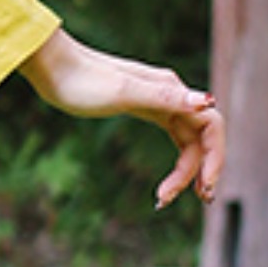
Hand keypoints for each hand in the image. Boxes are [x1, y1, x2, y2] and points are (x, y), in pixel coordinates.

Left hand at [19, 25, 221, 211]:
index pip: (211, 125)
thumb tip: (208, 101)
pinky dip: (175, 159)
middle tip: (198, 201)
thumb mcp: (123, 93)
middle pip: (201, 137)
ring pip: (187, 139)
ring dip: (188, 170)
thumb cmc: (82, 79)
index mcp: (171, 89)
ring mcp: (157, 100)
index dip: (215, 158)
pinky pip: (172, 134)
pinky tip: (168, 180)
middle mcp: (170, 93)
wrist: (52, 65)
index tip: (204, 188)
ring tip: (175, 198)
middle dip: (201, 170)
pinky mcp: (142, 106)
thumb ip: (165, 98)